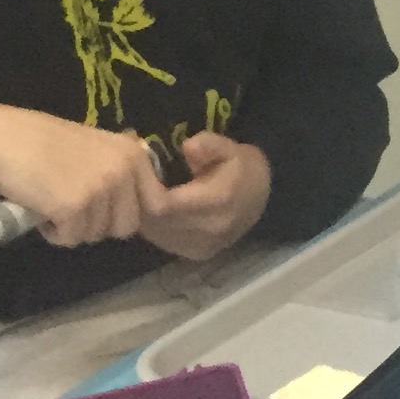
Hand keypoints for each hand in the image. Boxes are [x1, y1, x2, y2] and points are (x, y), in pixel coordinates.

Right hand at [0, 104, 164, 245]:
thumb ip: (117, 166)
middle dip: (99, 225)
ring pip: (98, 234)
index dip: (131, 213)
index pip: (157, 203)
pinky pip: (72, 238)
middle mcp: (124, 170)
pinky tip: (40, 211)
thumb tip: (138, 198)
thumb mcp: (92, 145)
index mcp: (133, 154)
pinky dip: (54, 233)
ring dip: (73, 228)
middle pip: (127, 226)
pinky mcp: (74, 207)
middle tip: (72, 209)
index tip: (106, 211)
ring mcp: (101, 189)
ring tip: (51, 203)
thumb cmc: (38, 141)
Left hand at [141, 133, 270, 261]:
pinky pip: (161, 239)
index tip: (141, 169)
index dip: (144, 188)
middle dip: (141, 199)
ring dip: (145, 213)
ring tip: (149, 192)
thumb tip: (188, 148)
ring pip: (153, 232)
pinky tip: (160, 208)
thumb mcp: (228, 147)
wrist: (260, 197)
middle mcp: (210, 229)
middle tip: (140, 179)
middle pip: (154, 220)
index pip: (161, 205)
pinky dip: (154, 223)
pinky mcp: (196, 254)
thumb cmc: (239, 167)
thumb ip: (208, 144)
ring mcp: (203, 246)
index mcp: (217, 201)